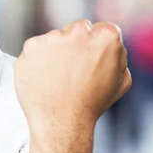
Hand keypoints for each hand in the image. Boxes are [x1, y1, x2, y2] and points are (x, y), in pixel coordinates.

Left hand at [14, 19, 131, 137]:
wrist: (62, 123)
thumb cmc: (92, 105)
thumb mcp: (121, 82)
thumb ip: (119, 57)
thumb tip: (112, 47)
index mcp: (106, 36)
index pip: (101, 29)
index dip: (97, 46)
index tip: (91, 60)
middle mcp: (79, 32)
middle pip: (77, 29)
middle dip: (76, 44)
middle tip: (73, 70)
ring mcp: (53, 38)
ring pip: (55, 39)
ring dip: (55, 53)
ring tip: (57, 79)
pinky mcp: (31, 47)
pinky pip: (35, 49)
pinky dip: (37, 61)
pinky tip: (43, 78)